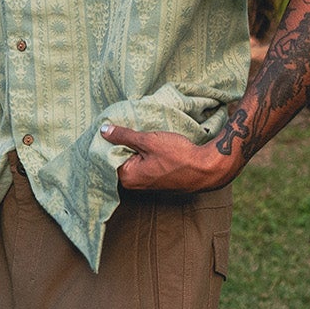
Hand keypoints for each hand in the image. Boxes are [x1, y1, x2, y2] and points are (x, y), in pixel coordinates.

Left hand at [102, 122, 236, 193]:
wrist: (205, 169)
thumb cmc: (178, 156)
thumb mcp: (148, 141)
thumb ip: (124, 135)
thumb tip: (103, 131)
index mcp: (127, 177)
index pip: (106, 157)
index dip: (107, 141)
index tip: (109, 126)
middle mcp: (134, 183)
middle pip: (118, 159)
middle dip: (120, 143)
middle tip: (122, 124)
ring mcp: (146, 183)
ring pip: (131, 160)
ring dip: (133, 146)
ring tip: (136, 130)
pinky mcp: (156, 179)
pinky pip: (142, 164)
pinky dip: (142, 153)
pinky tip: (149, 141)